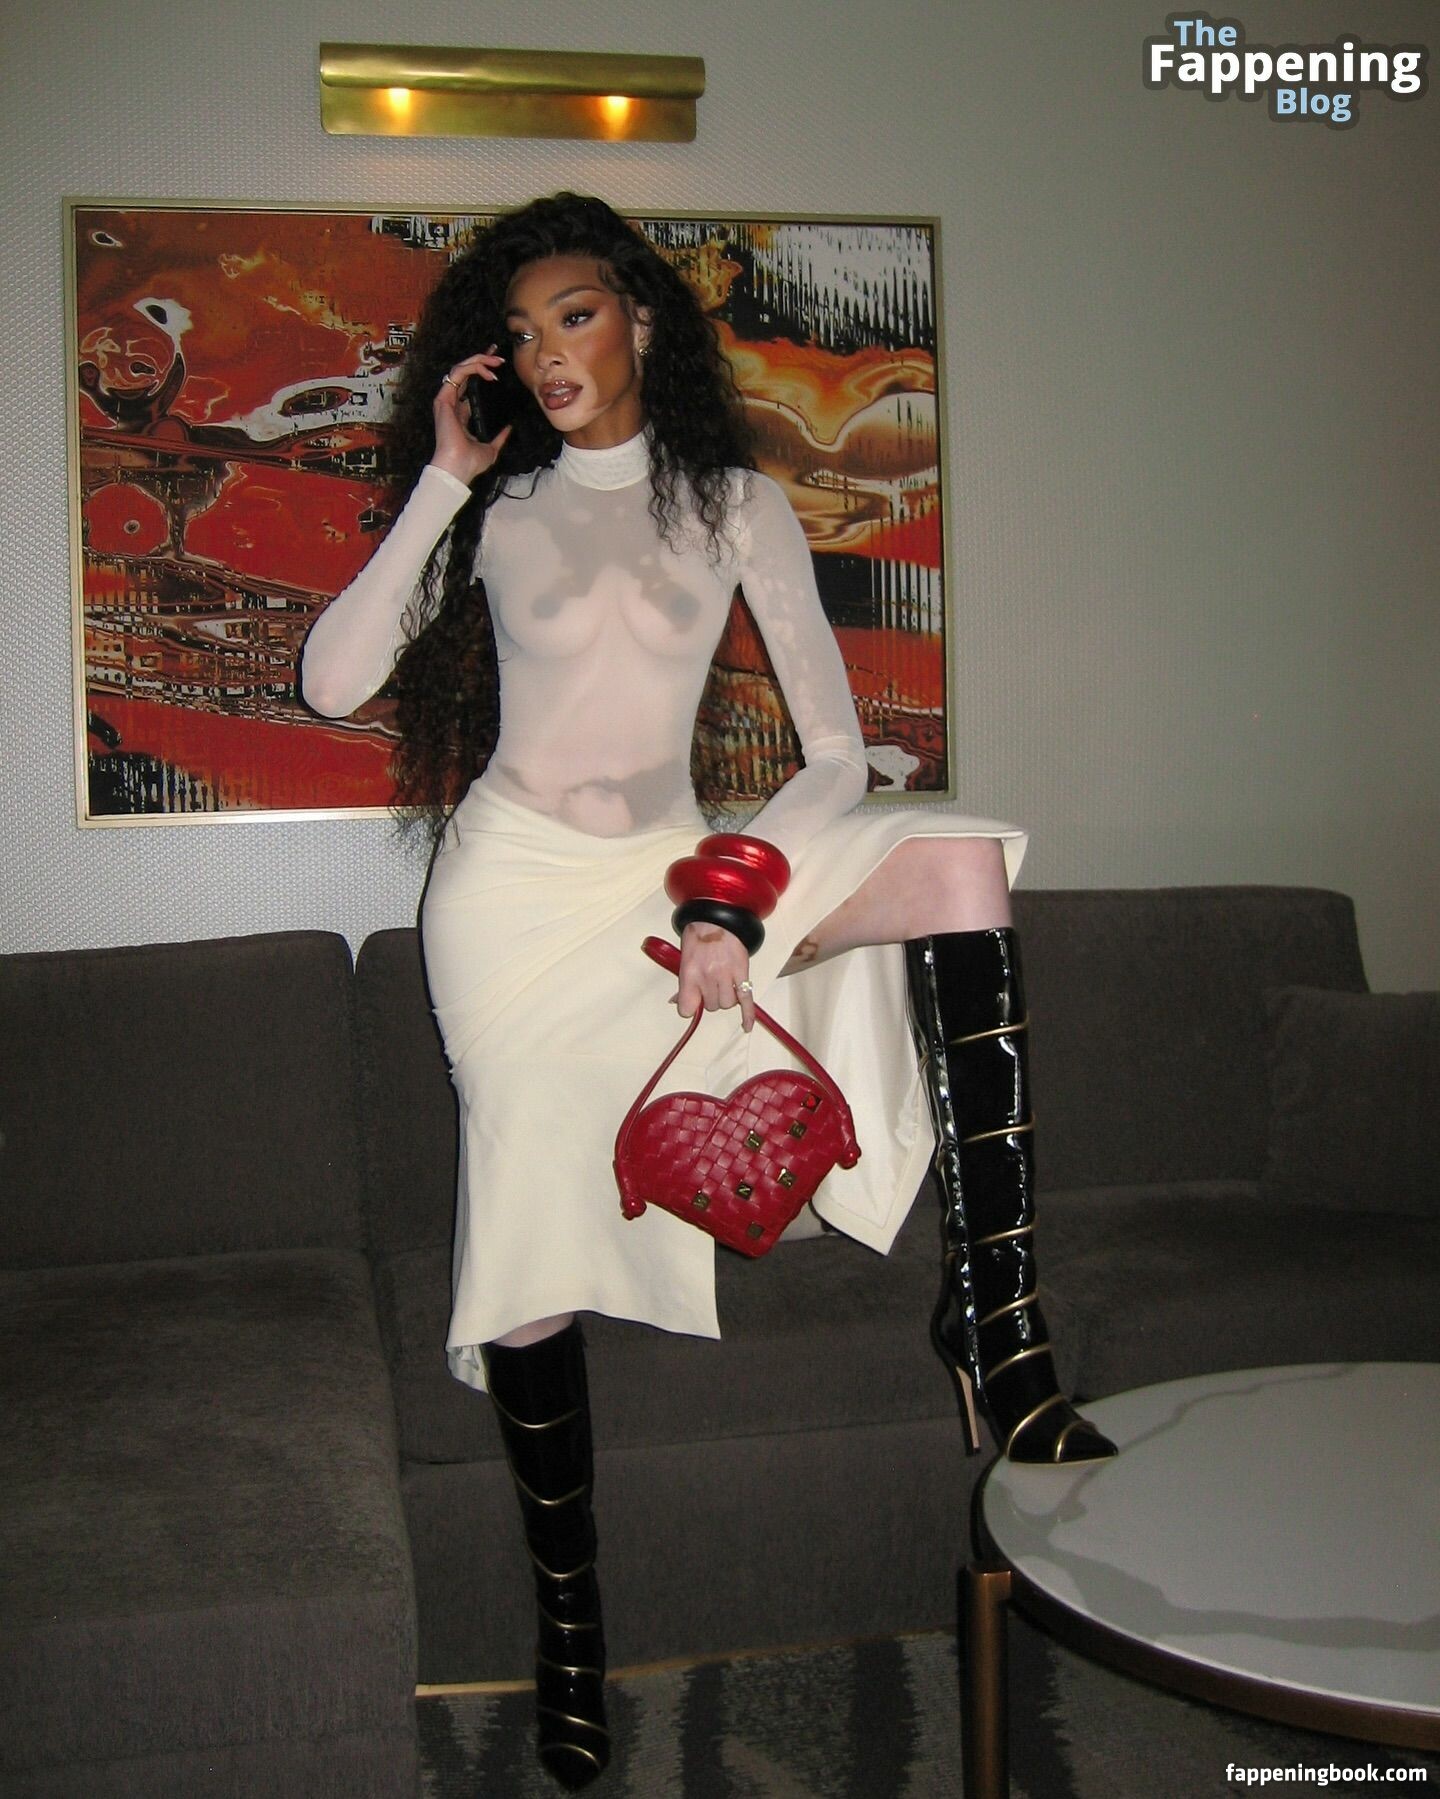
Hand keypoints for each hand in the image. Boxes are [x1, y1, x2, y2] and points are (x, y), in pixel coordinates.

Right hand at [429, 348, 512, 485]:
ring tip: (495, 361)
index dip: (482, 371)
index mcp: (461, 414)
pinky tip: (487, 372)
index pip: (471, 386)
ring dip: (478, 361)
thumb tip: (509, 428)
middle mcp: (453, 404)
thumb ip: (499, 437)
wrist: (458, 468)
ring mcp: (447, 400)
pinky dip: (472, 368)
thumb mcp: (491, 448)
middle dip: (481, 360)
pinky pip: (457, 374)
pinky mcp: (443, 399)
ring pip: (460, 369)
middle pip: (465, 373)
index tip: (497, 365)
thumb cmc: (470, 463)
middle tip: (498, 356)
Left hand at [676, 923, 755, 1032]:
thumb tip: (676, 1002)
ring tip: (725, 985)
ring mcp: (726, 976)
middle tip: (711, 984)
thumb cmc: (698, 936)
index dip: (689, 1007)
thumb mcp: (684, 958)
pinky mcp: (742, 973)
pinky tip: (746, 1026)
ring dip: (726, 999)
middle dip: (711, 998)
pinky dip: (747, 1014)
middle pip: (710, 1006)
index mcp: (690, 973)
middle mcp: (707, 977)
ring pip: (726, 1004)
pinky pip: (746, 999)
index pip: (686, 1008)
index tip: (692, 1002)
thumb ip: (683, 983)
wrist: (718, 917)